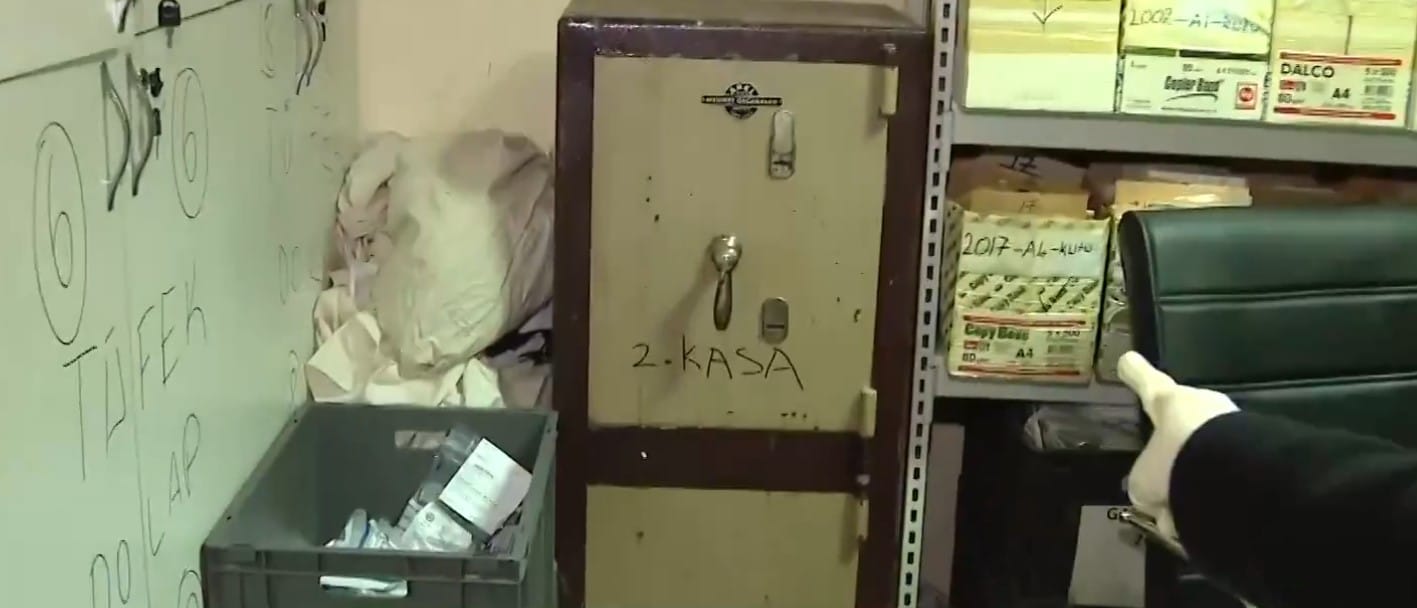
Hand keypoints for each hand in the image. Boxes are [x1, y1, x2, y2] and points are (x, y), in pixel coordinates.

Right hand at [1117, 352, 1238, 541]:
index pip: (1148, 383)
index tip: (1128, 358)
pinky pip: (1229, 475)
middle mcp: (1204, 407)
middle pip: (1182, 433)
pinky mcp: (1260, 450)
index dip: (1136, 374)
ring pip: (1205, 461)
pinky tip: (1209, 518)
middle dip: (1173, 463)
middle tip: (1164, 491)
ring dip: (1192, 488)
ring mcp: (1235, 426)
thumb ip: (1145, 484)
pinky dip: (1217, 497)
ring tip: (1185, 517)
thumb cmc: (1176, 463)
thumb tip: (1155, 495)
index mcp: (1171, 402)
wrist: (1232, 475)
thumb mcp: (1144, 480)